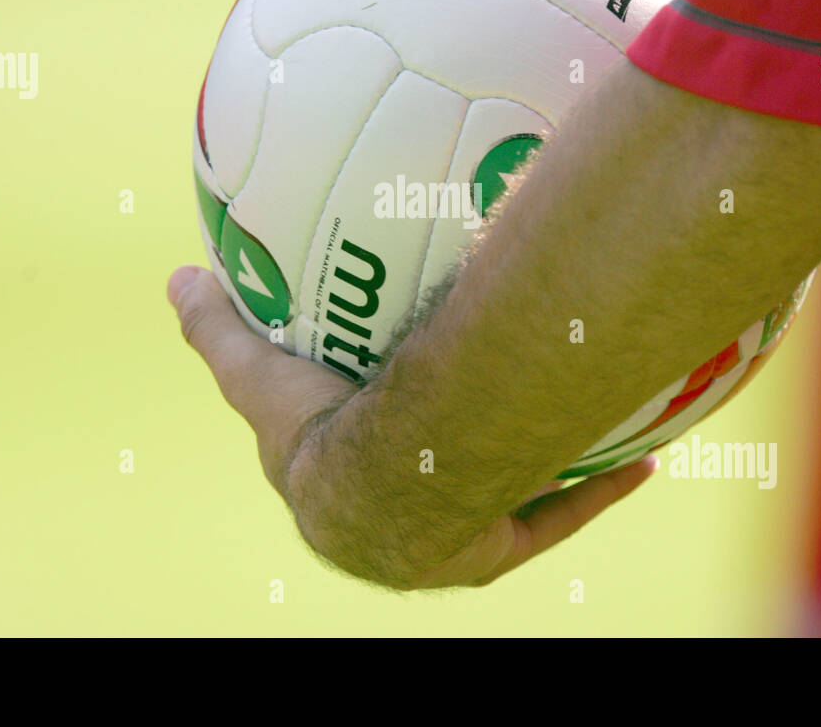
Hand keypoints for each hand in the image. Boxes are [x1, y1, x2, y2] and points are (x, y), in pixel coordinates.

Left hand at [167, 264, 659, 587]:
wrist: (386, 486)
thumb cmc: (316, 429)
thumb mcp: (252, 371)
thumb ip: (214, 326)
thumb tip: (175, 274)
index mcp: (337, 494)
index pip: (344, 465)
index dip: (357, 432)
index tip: (375, 399)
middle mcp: (396, 525)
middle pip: (432, 482)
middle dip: (455, 454)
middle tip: (479, 398)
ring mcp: (451, 539)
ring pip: (501, 500)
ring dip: (532, 468)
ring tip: (562, 419)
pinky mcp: (501, 545)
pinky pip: (560, 514)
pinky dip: (599, 488)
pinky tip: (645, 459)